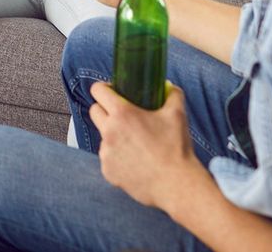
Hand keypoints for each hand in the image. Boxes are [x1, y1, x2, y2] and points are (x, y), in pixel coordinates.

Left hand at [90, 81, 205, 209]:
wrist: (177, 185)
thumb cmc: (176, 149)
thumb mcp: (177, 115)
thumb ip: (172, 95)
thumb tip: (168, 86)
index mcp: (122, 114)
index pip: (97, 91)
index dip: (103, 88)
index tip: (111, 91)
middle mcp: (109, 131)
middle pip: (94, 111)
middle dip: (105, 110)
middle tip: (122, 116)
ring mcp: (106, 152)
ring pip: (103, 136)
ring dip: (113, 136)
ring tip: (135, 144)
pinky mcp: (107, 170)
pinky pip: (107, 158)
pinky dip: (117, 157)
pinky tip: (135, 162)